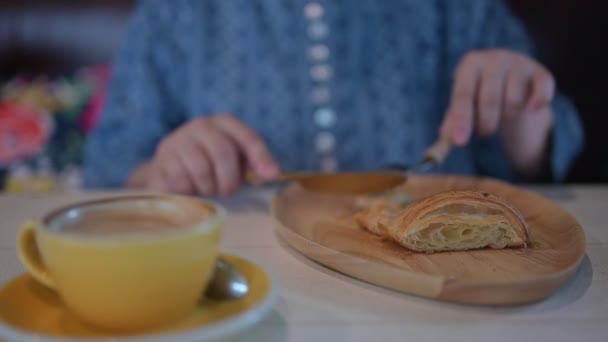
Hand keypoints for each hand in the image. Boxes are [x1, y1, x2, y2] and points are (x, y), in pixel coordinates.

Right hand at [129, 113, 278, 195]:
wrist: (169, 171)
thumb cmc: (210, 167)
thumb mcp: (235, 162)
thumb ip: (253, 163)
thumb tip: (271, 172)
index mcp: (225, 123)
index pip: (247, 137)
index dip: (261, 156)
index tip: (270, 175)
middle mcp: (202, 125)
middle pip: (223, 152)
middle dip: (230, 179)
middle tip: (228, 192)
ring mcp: (180, 138)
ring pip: (201, 168)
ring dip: (208, 186)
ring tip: (207, 189)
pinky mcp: (164, 155)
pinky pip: (182, 178)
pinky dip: (189, 190)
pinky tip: (189, 188)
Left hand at [440, 49, 554, 177]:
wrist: (511, 80)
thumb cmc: (479, 94)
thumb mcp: (464, 104)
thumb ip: (453, 121)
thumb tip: (447, 138)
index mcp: (470, 63)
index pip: (464, 94)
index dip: (461, 119)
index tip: (460, 142)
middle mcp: (495, 58)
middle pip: (489, 99)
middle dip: (486, 123)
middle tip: (484, 133)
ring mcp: (520, 63)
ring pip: (513, 101)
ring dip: (507, 117)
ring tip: (502, 114)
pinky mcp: (541, 72)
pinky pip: (542, 93)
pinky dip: (537, 104)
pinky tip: (530, 110)